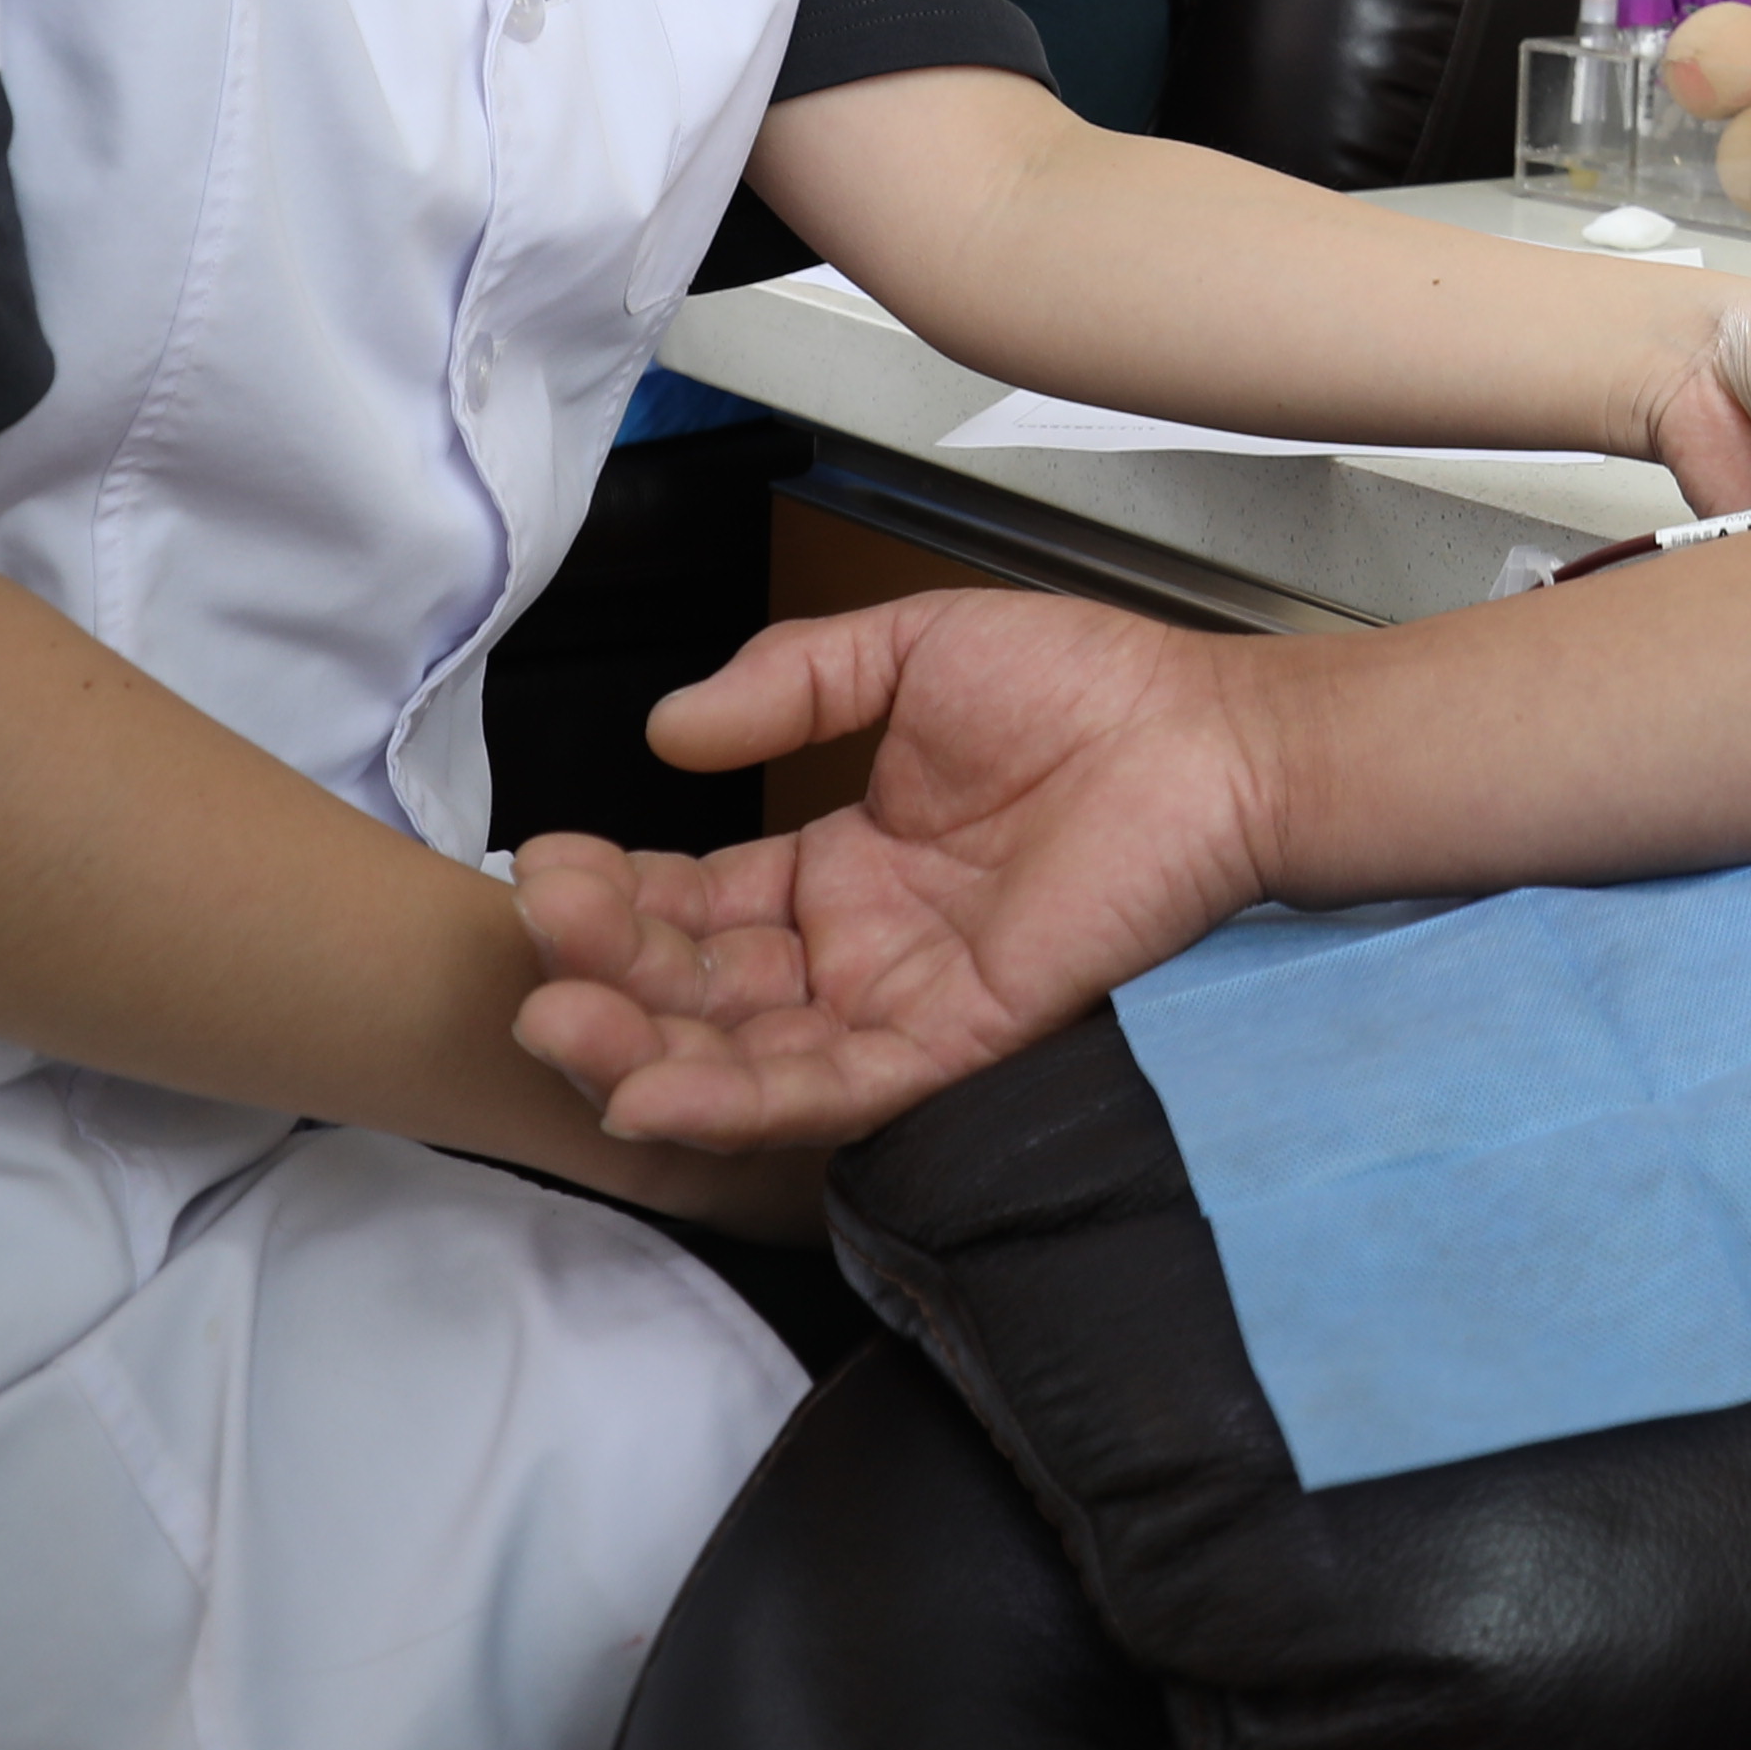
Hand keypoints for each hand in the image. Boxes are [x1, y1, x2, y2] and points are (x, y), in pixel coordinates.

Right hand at [509, 589, 1273, 1149]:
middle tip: (538, 954)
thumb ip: (790, 685)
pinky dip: (739, 1098)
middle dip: (607, 981)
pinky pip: (832, 1087)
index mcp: (840, 870)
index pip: (697, 907)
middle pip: (700, 993)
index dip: (619, 898)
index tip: (549, 871)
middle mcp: (859, 952)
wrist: (1213, 737)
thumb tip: (671, 728)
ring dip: (644, 1052)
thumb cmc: (1093, 690)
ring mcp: (903, 1004)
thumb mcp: (909, 652)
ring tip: (559, 1025)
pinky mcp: (957, 1041)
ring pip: (744, 1056)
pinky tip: (655, 1092)